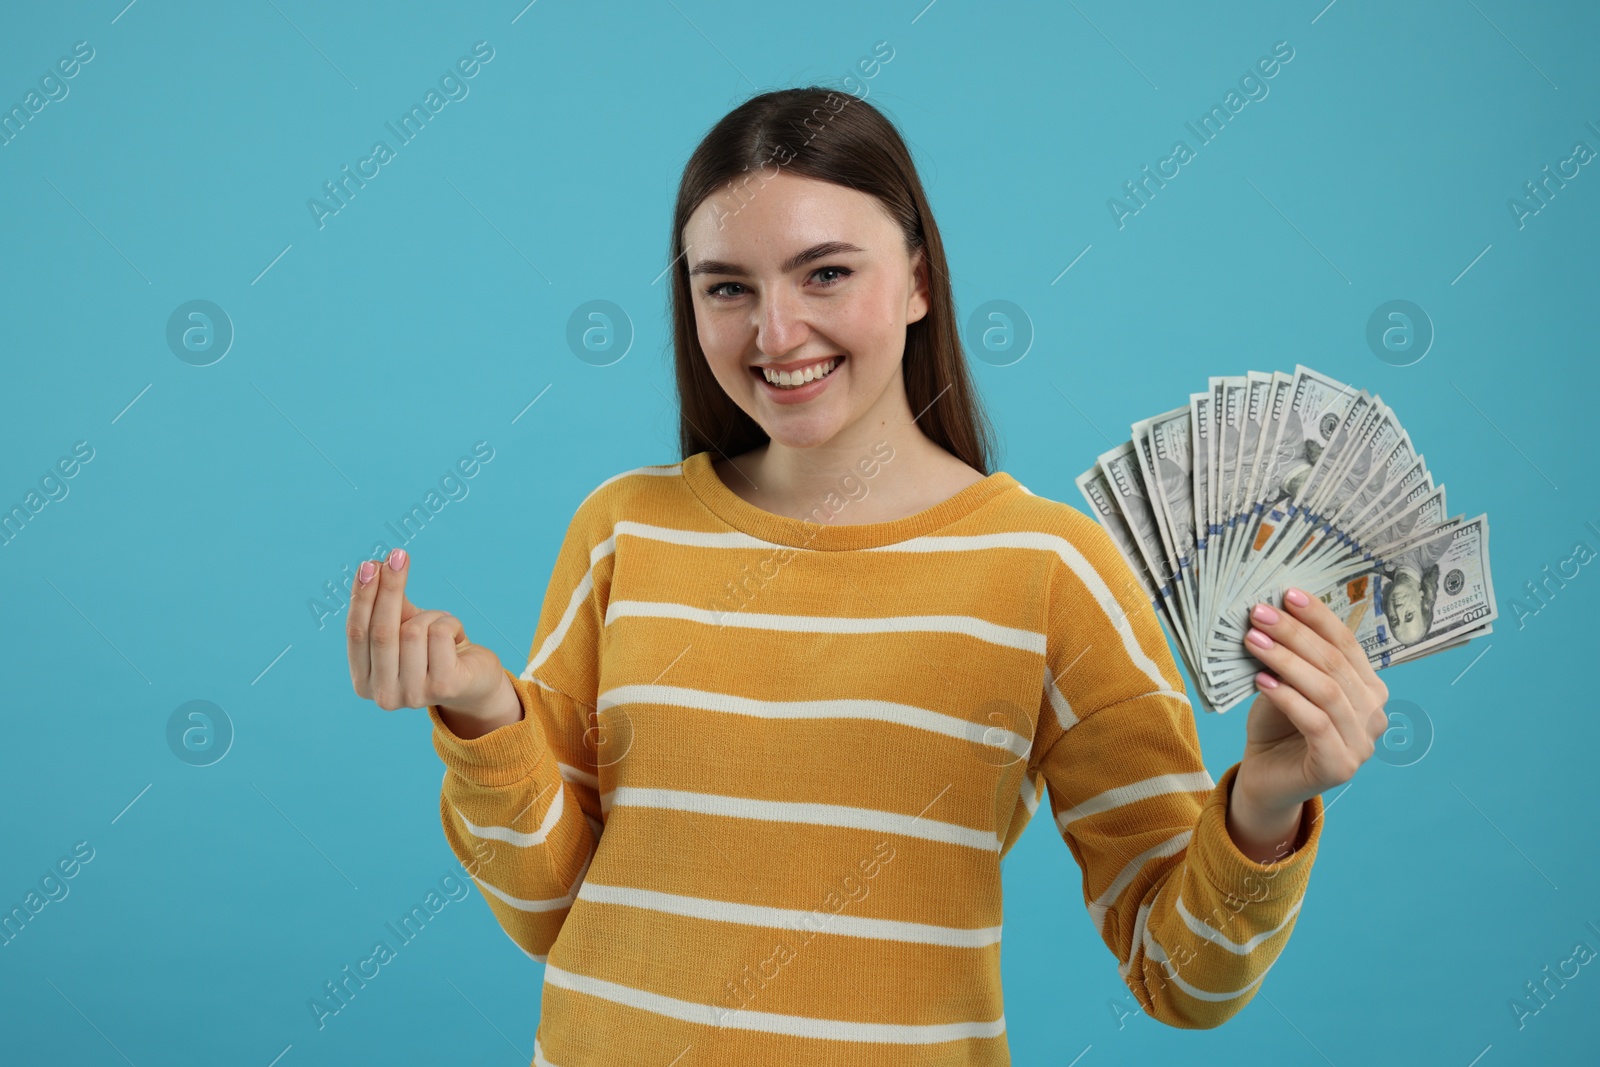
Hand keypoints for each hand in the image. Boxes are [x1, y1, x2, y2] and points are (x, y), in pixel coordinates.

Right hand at [347, 547, 506, 715]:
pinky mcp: (444, 687)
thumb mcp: (402, 626)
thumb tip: (375, 567)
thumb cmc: (431, 650)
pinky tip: (456, 637)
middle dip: (389, 588)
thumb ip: (386, 605)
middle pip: (382, 631)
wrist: (473, 679)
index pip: (355, 633)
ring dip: (431, 615)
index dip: (362, 596)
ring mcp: (413, 696)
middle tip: (398, 555)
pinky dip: (450, 622)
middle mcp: (383, 696)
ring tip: (440, 624)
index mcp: (364, 682)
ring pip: (414, 631)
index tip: (369, 563)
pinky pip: (441, 634)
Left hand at [1232, 585, 1389, 854]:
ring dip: (1287, 662)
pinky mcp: (1339, 766)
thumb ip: (1291, 657)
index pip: (1347, 644)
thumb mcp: (1284, 683)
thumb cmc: (1276, 727)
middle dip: (1295, 634)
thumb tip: (1274, 613)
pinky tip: (1262, 681)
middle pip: (1335, 664)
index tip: (1287, 594)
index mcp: (1368, 689)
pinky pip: (1316, 723)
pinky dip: (1288, 698)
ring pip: (1327, 691)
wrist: (1264, 778)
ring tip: (1253, 641)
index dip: (1319, 617)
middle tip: (1259, 614)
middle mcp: (1374, 715)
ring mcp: (1361, 744)